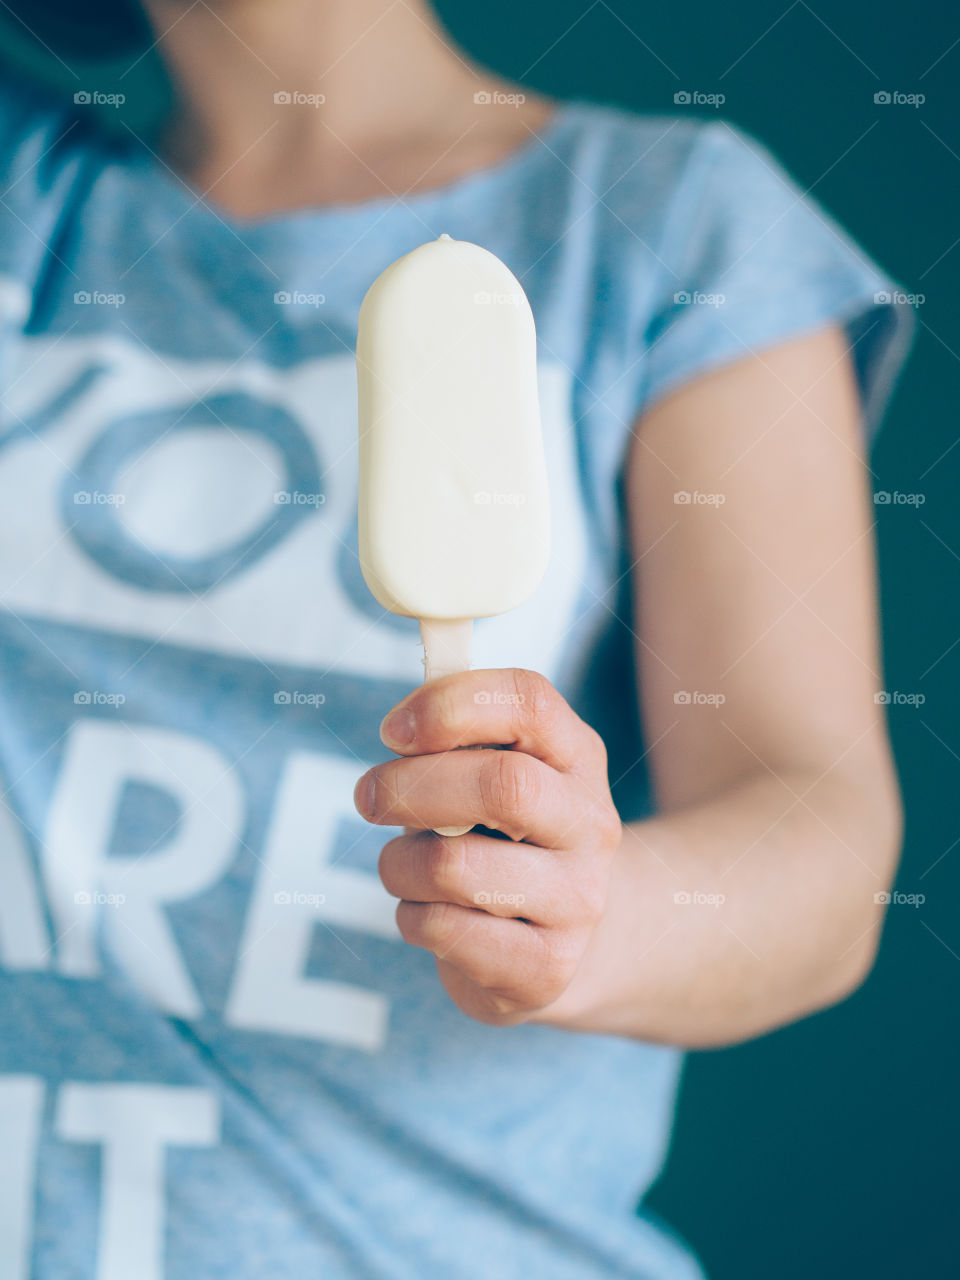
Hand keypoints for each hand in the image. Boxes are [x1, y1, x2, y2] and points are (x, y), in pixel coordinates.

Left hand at [354, 669, 621, 1025]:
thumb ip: (456, 744)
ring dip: (400, 863)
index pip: (528, 702)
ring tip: (405, 866)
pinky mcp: (547, 967)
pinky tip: (428, 914)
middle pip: (503, 785)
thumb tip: (402, 734)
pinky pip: (443, 929)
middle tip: (369, 797)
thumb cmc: (506, 841)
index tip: (394, 731)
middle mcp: (591, 823)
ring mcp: (578, 900)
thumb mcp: (497, 776)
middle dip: (410, 788)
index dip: (448, 706)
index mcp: (577, 756)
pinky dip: (411, 917)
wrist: (567, 943)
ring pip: (454, 867)